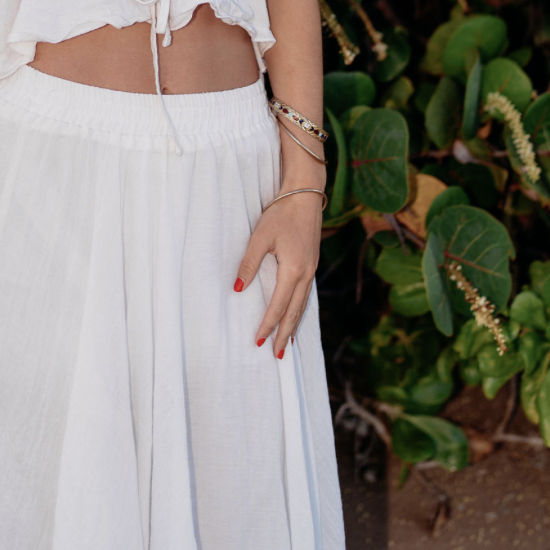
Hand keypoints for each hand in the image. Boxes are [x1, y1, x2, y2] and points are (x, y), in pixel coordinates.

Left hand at [234, 165, 324, 357]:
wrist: (305, 194)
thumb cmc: (281, 212)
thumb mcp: (261, 236)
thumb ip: (249, 263)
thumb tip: (237, 288)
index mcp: (294, 270)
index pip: (278, 306)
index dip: (268, 325)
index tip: (259, 341)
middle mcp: (306, 273)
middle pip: (295, 312)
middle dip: (284, 334)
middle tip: (276, 355)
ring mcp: (312, 269)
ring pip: (303, 305)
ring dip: (293, 324)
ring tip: (287, 343)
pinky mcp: (312, 263)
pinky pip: (306, 294)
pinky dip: (300, 309)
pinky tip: (295, 314)